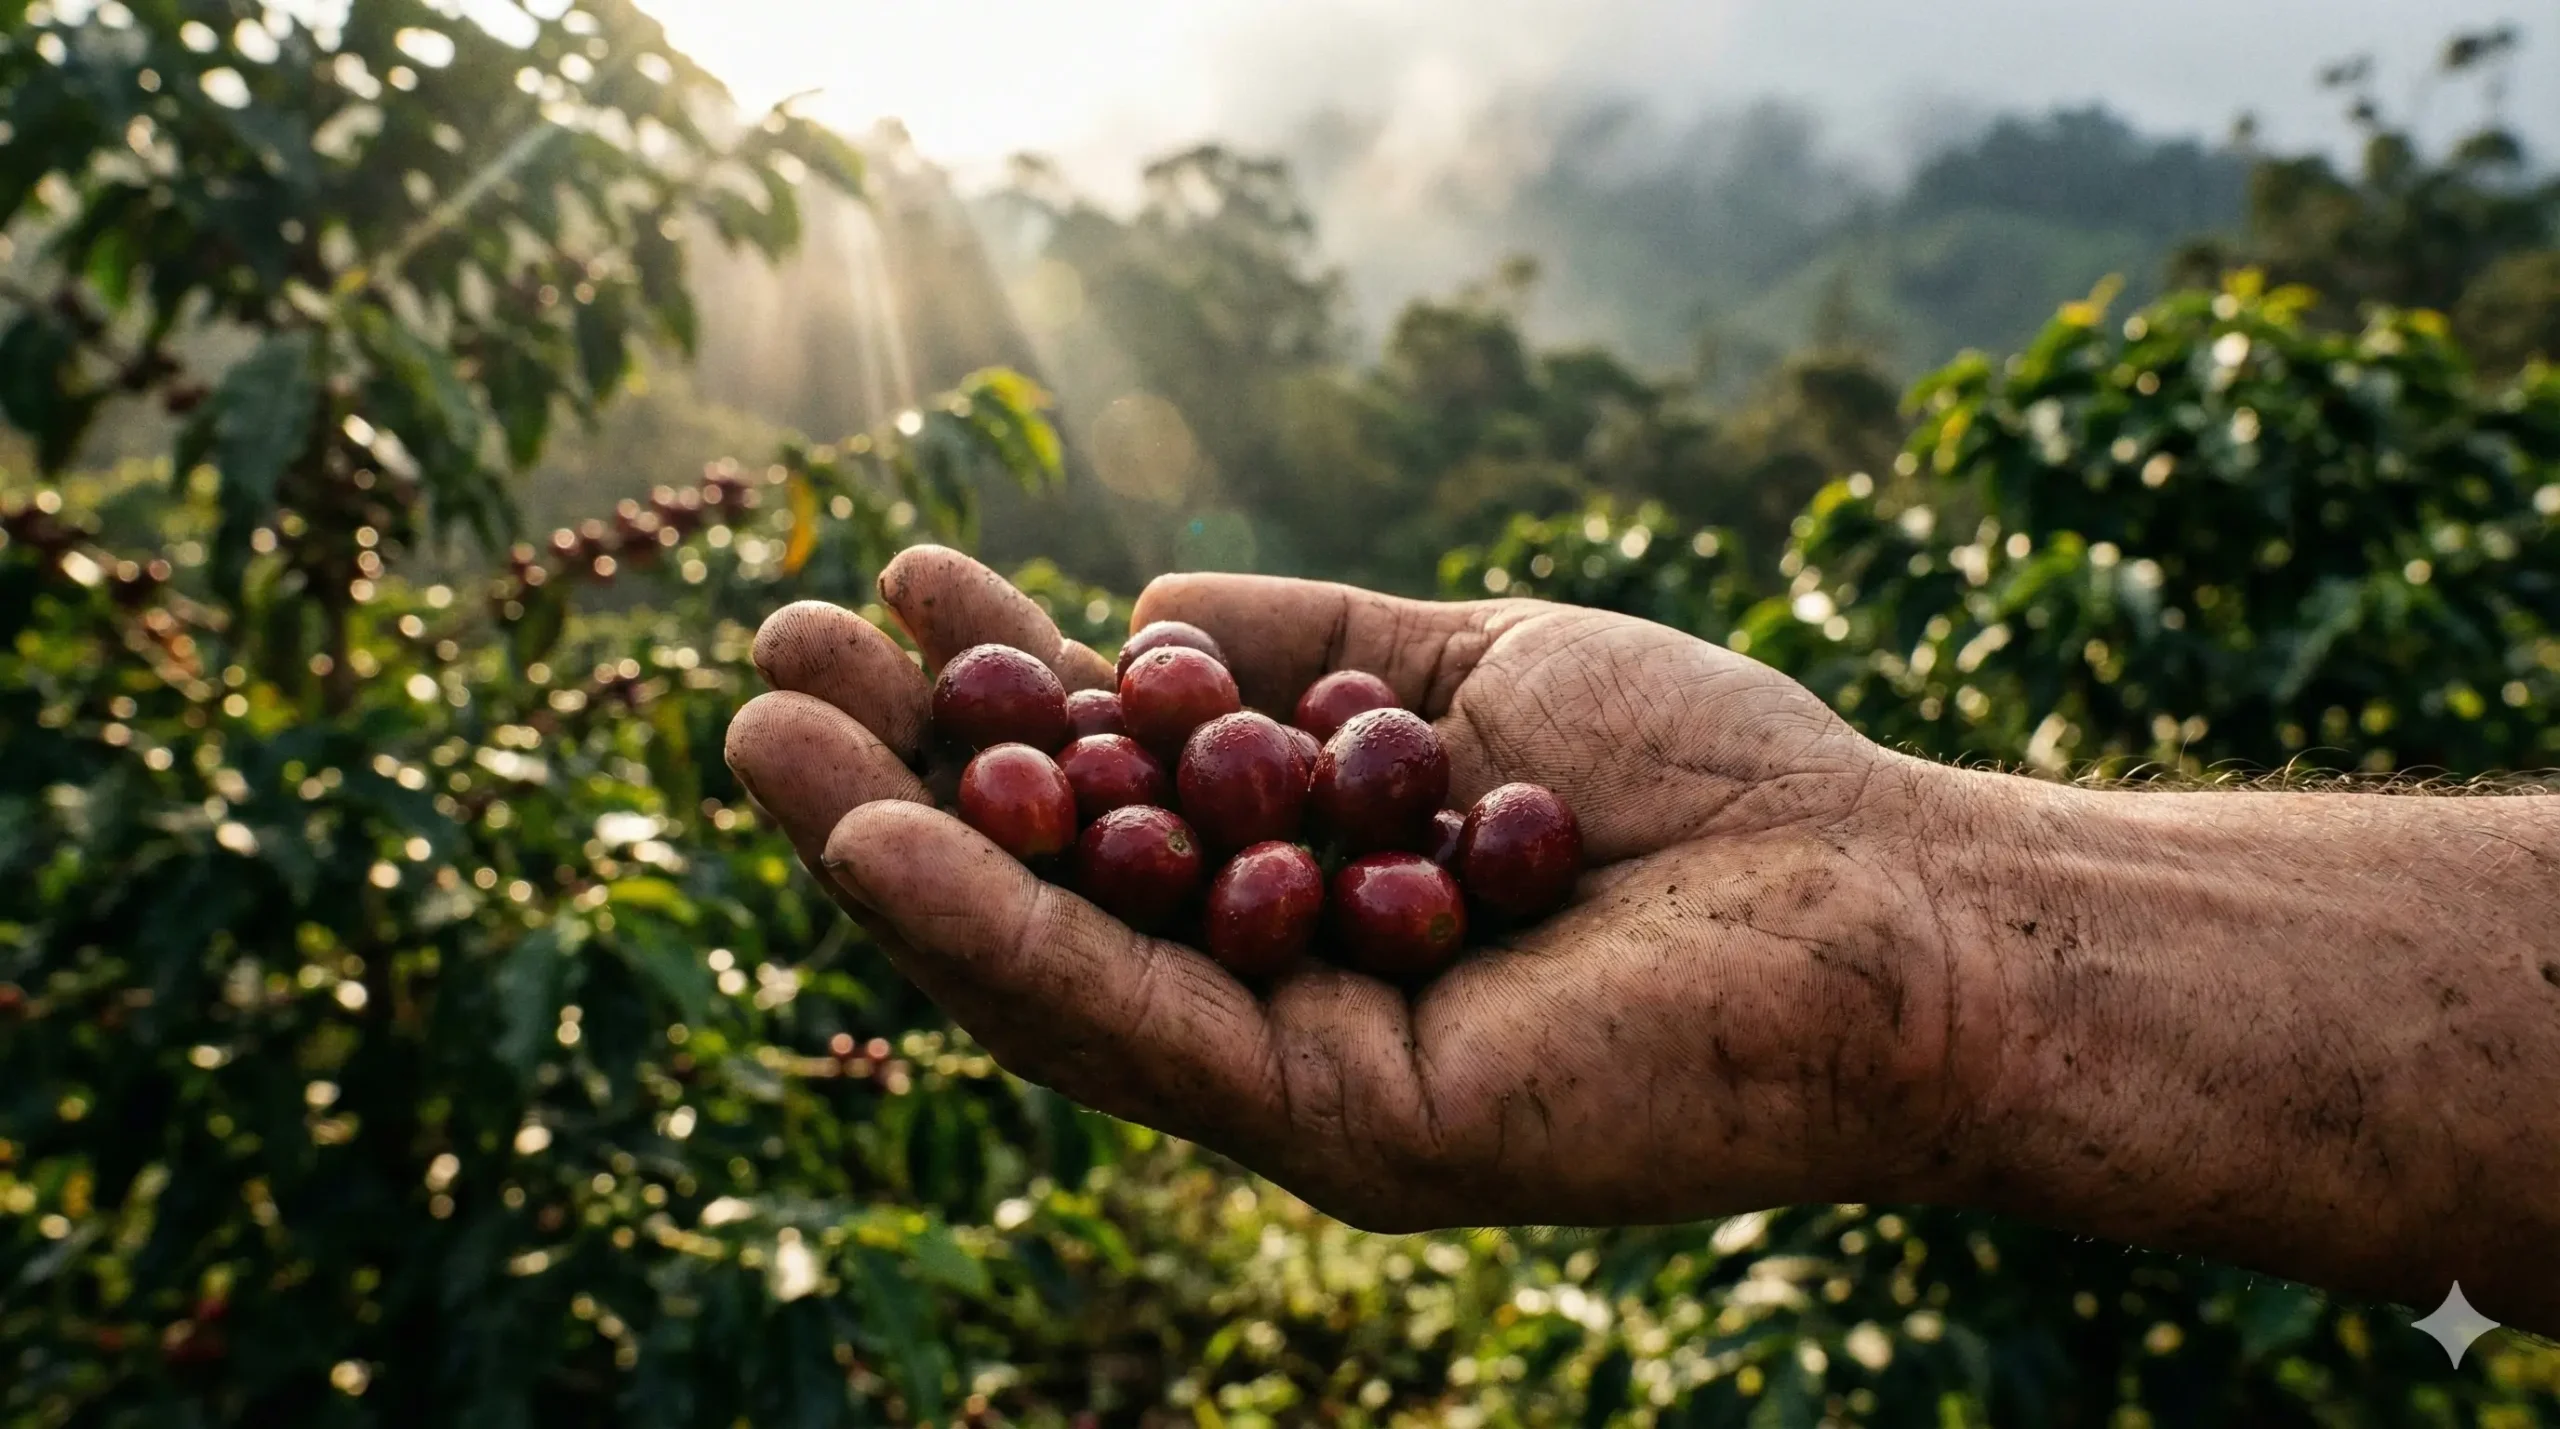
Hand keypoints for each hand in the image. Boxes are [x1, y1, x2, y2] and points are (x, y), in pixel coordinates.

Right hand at [726, 547, 1981, 1230]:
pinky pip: (1142, 1031)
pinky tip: (884, 846)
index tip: (903, 575)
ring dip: (898, 855)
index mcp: (1313, 899)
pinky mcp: (1345, 1134)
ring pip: (1060, 971)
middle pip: (1053, 891)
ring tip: (758, 732)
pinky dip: (1004, 937)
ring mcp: (1306, 1081)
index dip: (997, 697)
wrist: (1894, 897)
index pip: (1113, 803)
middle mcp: (1286, 1000)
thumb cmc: (1709, 779)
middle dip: (904, 774)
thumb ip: (1307, 648)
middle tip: (765, 657)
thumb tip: (1143, 612)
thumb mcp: (1468, 670)